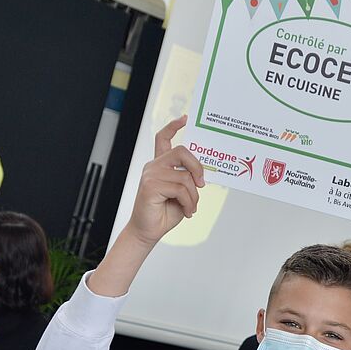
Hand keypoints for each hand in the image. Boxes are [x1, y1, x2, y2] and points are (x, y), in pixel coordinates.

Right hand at [128, 116, 204, 245]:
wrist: (148, 230)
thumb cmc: (166, 211)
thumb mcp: (182, 192)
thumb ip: (187, 179)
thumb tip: (202, 175)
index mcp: (160, 165)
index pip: (163, 138)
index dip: (174, 126)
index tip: (185, 119)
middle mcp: (154, 166)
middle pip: (182, 152)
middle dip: (197, 167)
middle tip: (202, 184)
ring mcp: (151, 175)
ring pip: (185, 177)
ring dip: (194, 196)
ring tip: (191, 208)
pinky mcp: (150, 186)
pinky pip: (181, 190)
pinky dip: (189, 203)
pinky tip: (187, 212)